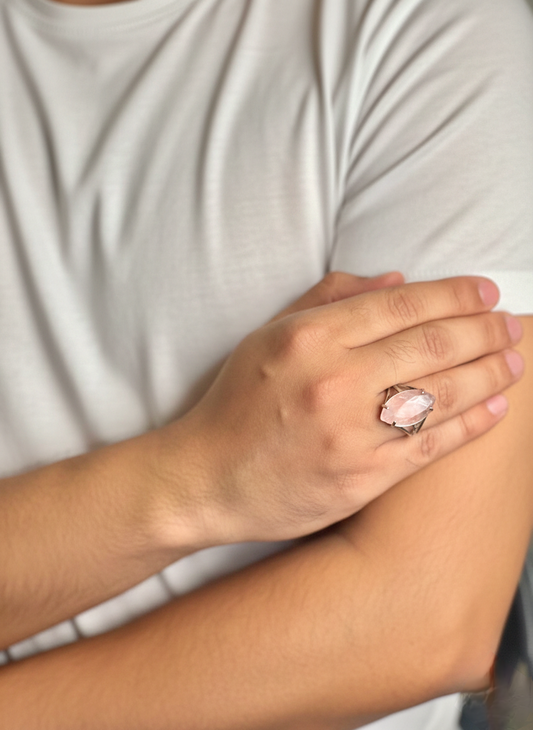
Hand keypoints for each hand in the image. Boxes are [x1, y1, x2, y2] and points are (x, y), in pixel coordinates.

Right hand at [161, 273, 523, 545]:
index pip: (402, 304)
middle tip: (512, 325)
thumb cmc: (236, 403)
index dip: (454, 295)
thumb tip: (395, 279)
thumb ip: (327, 300)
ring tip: (515, 361)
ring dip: (489, 372)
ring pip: (442, 393)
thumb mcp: (267, 335)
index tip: (485, 293)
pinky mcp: (361, 477)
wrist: (207, 478)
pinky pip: (430, 445)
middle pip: (432, 344)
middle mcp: (335, 380)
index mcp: (311, 337)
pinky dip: (471, 423)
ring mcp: (351, 432)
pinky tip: (496, 407)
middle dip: (485, 330)